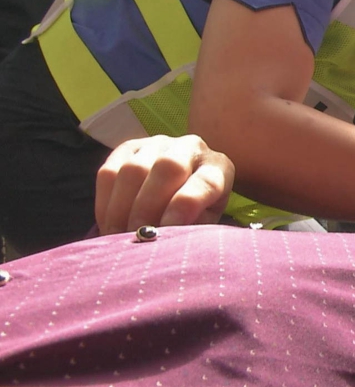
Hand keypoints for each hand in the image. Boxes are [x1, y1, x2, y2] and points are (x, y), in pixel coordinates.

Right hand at [95, 134, 234, 235]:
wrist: (183, 187)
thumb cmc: (197, 213)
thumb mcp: (204, 223)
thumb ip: (192, 230)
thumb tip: (165, 242)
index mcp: (218, 168)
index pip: (205, 183)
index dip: (183, 208)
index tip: (166, 232)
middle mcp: (191, 148)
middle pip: (167, 168)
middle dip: (148, 207)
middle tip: (137, 236)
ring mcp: (158, 144)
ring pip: (133, 169)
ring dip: (122, 209)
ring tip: (119, 237)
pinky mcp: (128, 148)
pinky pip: (108, 172)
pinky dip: (105, 203)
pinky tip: (108, 225)